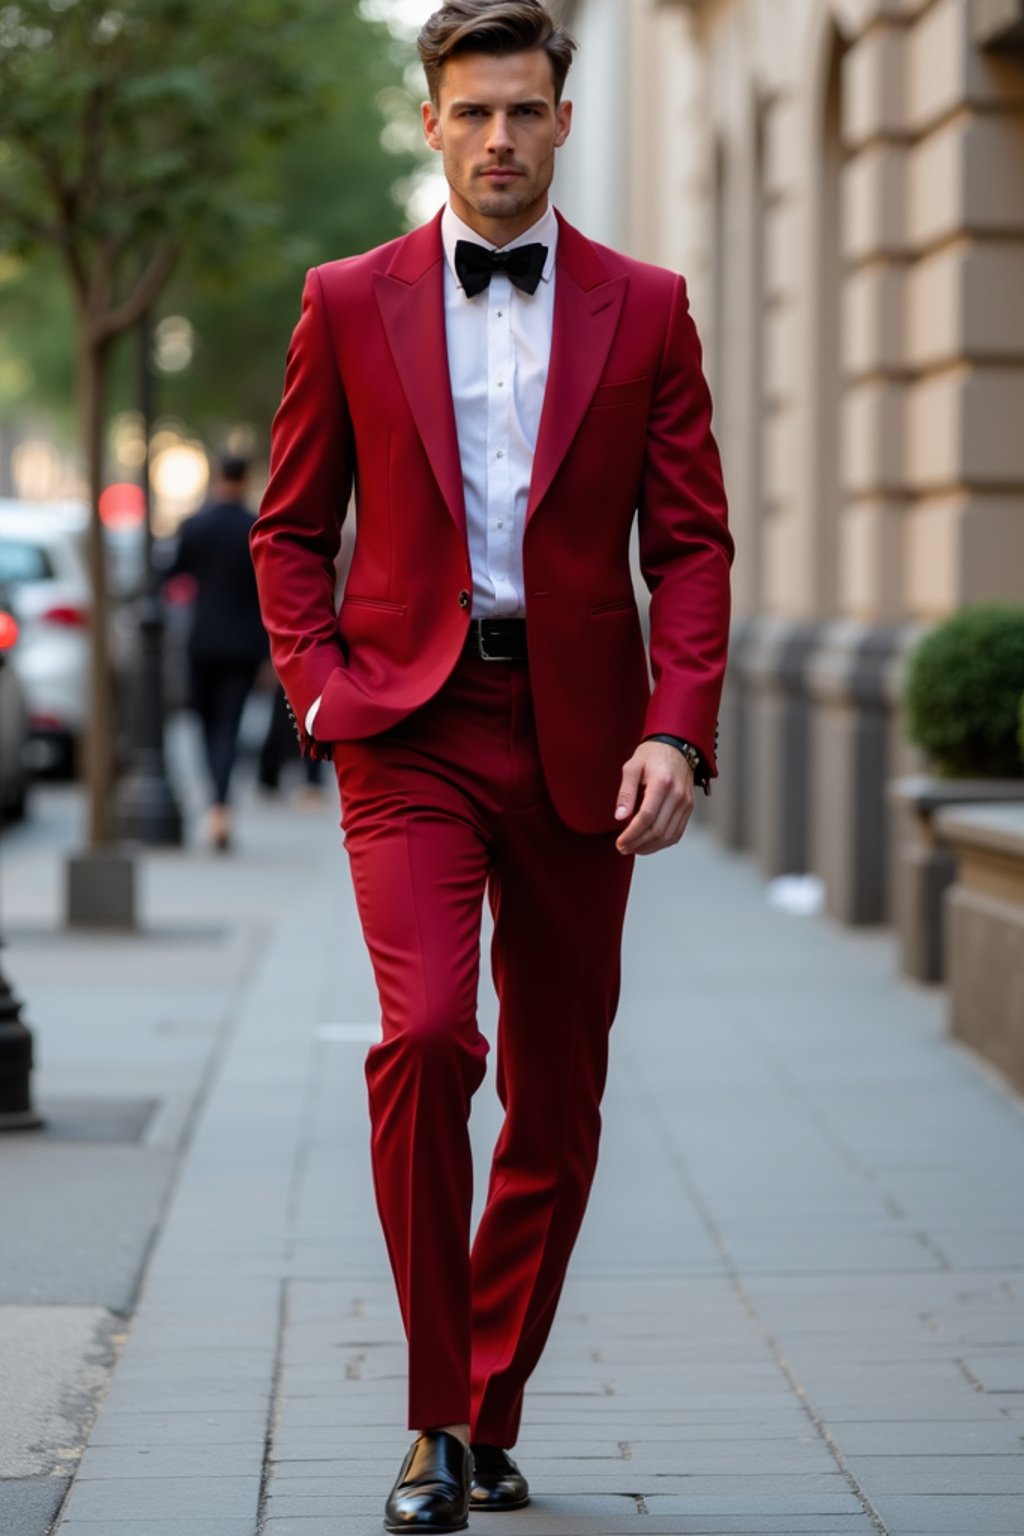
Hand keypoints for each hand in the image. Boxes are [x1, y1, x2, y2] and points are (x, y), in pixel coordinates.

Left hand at [614, 740, 694, 855]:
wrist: (676, 747)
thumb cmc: (651, 755)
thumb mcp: (632, 767)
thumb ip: (626, 792)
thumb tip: (620, 817)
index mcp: (662, 783)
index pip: (646, 817)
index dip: (631, 834)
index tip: (619, 842)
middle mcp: (677, 795)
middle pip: (657, 830)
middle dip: (638, 843)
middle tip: (622, 848)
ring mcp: (686, 803)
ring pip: (668, 836)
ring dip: (650, 847)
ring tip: (633, 849)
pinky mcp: (689, 808)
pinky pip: (677, 832)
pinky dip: (663, 843)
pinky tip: (649, 844)